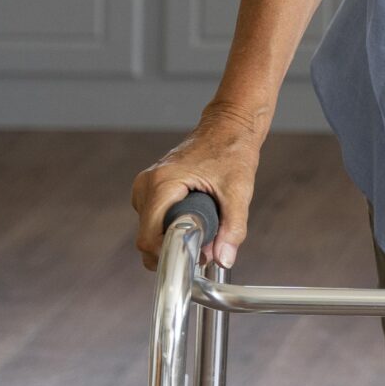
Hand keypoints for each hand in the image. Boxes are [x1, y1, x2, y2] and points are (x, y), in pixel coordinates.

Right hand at [131, 102, 264, 270]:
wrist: (228, 126)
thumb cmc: (232, 151)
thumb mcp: (238, 191)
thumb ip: (233, 227)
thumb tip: (224, 258)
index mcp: (161, 184)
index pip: (147, 238)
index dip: (168, 254)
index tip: (194, 256)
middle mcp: (146, 185)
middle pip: (147, 238)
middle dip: (175, 248)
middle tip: (206, 244)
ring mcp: (145, 187)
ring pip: (150, 230)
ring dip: (174, 238)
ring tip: (205, 227)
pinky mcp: (151, 189)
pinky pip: (154, 219)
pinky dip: (171, 227)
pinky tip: (195, 219)